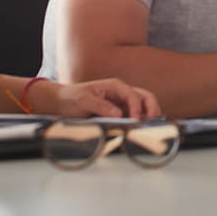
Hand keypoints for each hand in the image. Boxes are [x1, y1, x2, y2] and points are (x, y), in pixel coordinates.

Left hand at [40, 79, 162, 119]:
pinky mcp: (120, 112)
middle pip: (145, 97)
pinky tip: (142, 129)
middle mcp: (122, 93)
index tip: (137, 120)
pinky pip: (136, 114)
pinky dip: (142, 120)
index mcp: (115, 86)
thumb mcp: (83, 101)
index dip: (137, 108)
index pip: (133, 95)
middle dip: (152, 108)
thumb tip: (118, 114)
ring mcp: (122, 102)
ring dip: (150, 114)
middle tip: (153, 121)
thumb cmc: (72, 98)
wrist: (63, 102)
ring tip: (151, 126)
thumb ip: (100, 106)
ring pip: (144, 105)